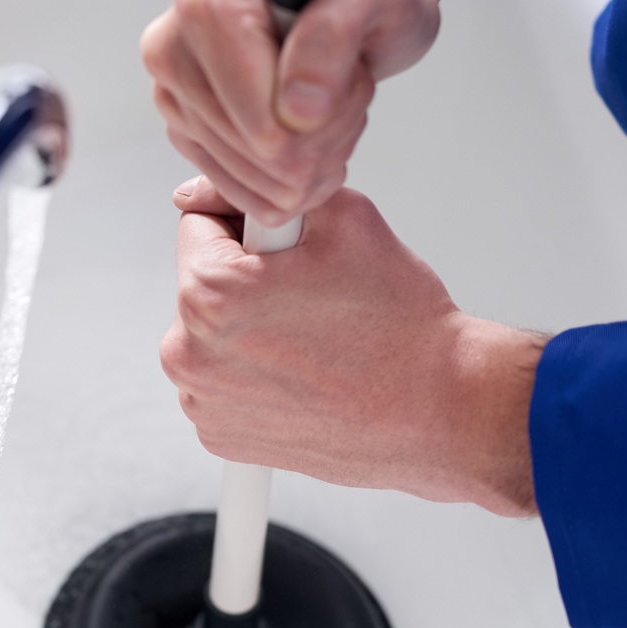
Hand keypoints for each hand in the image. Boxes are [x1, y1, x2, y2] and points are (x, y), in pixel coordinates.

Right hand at [139, 0, 485, 225]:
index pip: (242, 100)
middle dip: (302, 149)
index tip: (340, 108)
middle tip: (344, 113)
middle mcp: (174, 38)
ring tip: (328, 123)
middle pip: (236, 143)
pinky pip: (226, 181)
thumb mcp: (379, 0)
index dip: (299, 126)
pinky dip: (273, 180)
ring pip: (231, 170)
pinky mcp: (183, 120)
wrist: (362, 3)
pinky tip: (303, 147)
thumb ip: (338, 38)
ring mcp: (173, 84)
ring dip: (293, 167)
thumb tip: (297, 103)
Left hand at [158, 176, 543, 516]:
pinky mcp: (218, 435)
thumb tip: (201, 192)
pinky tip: (303, 377)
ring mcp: (202, 401)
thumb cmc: (399, 324)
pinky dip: (253, 376)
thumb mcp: (344, 217)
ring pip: (209, 335)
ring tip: (312, 341)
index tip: (289, 251)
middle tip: (311, 299)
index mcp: (208, 292)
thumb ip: (265, 193)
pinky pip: (221, 383)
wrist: (438, 410)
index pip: (197, 222)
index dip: (250, 228)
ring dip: (247, 329)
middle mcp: (188, 353)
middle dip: (246, 280)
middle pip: (201, 283)